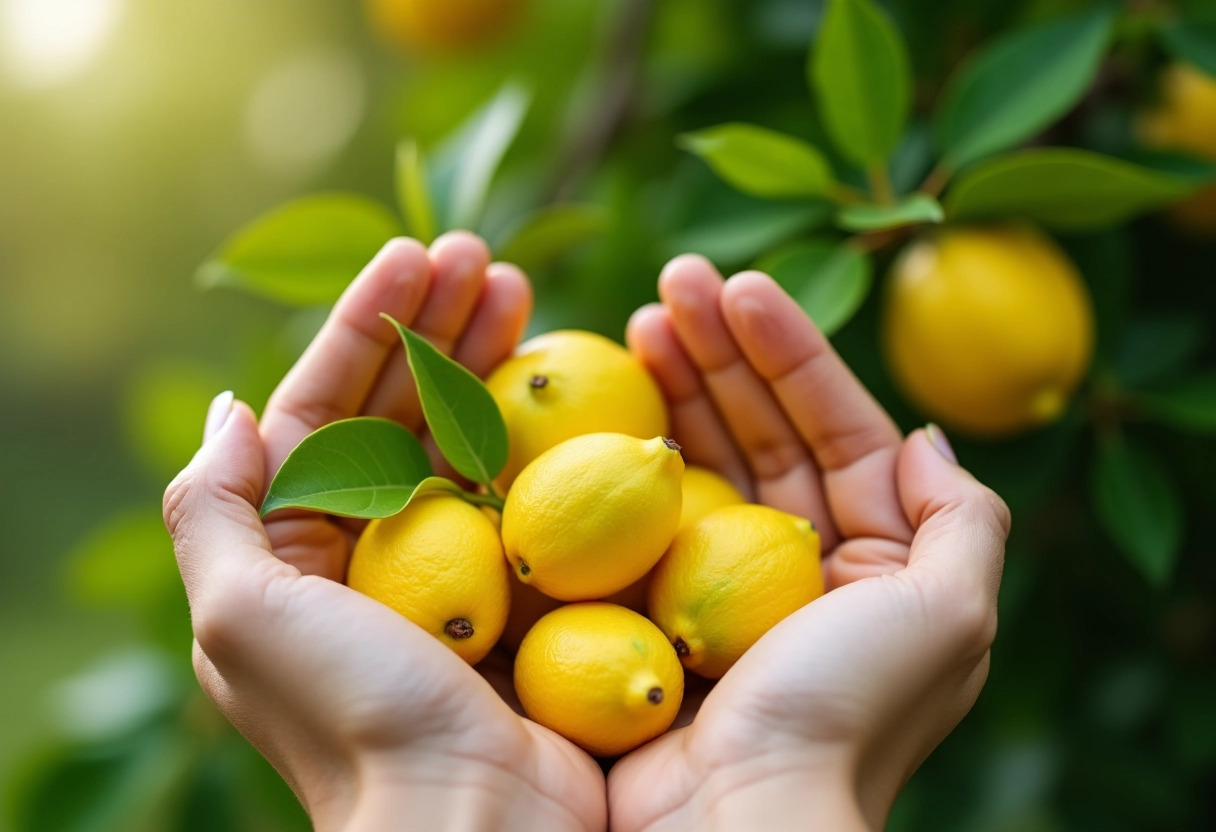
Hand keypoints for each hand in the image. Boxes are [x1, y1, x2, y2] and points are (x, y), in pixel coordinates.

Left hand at [164, 234, 605, 831]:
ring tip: (523, 285)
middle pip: (399, 405)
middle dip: (435, 323)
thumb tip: (230, 409)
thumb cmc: (351, 717)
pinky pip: (523, 481)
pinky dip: (536, 421)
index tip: (416, 257)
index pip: (324, 406)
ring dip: (487, 353)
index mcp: (296, 547)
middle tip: (487, 256)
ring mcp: (452, 561)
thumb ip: (212, 511)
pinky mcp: (520, 580)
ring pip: (465, 431)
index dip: (364, 325)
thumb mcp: (239, 616)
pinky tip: (557, 368)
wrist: (472, 818)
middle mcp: (370, 546)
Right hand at [609, 255, 1009, 830]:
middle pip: (762, 429)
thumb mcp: (951, 615)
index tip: (739, 286)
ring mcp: (720, 582)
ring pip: (701, 459)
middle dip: (722, 349)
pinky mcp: (652, 606)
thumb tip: (923, 434)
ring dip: (674, 383)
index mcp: (874, 557)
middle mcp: (800, 562)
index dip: (792, 351)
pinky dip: (627, 453)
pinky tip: (608, 399)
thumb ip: (961, 516)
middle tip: (671, 281)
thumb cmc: (845, 714)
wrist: (735, 821)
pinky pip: (642, 513)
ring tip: (637, 317)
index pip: (836, 426)